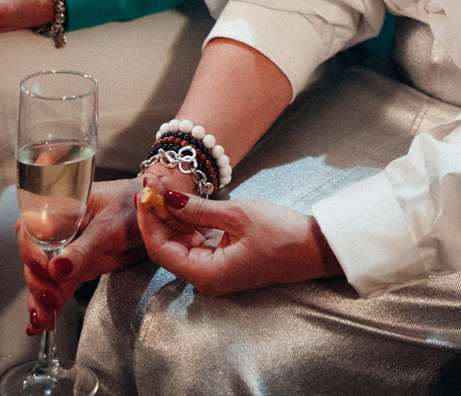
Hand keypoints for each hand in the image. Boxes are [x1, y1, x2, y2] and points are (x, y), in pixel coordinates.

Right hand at [21, 178, 149, 332]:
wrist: (150, 219)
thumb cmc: (131, 207)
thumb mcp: (109, 226)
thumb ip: (83, 248)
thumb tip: (57, 268)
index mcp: (59, 209)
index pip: (32, 231)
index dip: (33, 252)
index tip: (45, 270)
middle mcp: (55, 230)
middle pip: (34, 259)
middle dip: (38, 283)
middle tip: (50, 300)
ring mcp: (62, 252)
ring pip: (43, 278)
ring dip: (40, 300)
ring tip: (43, 320)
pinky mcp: (72, 269)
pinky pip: (57, 287)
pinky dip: (49, 306)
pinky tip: (41, 323)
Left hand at [136, 190, 340, 296]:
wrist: (316, 248)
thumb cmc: (282, 235)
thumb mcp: (238, 215)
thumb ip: (198, 209)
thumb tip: (166, 198)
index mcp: (205, 274)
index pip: (161, 248)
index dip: (148, 219)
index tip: (144, 191)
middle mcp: (205, 278)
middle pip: (167, 247)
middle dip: (157, 215)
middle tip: (151, 183)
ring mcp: (215, 270)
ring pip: (181, 243)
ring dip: (172, 217)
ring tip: (163, 188)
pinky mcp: (224, 260)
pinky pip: (197, 242)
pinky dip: (188, 222)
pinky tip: (182, 202)